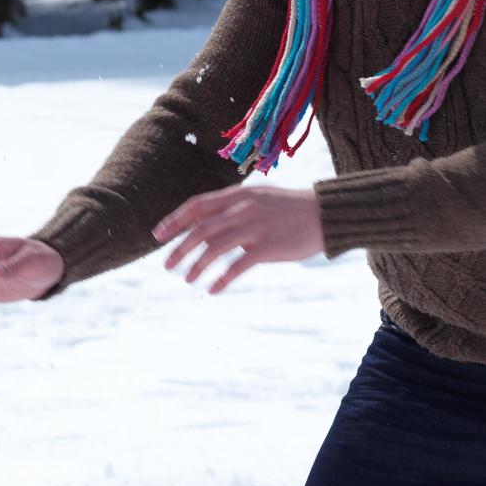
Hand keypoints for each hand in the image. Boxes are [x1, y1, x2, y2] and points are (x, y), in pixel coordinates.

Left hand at [153, 185, 324, 292]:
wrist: (328, 212)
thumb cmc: (290, 208)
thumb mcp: (258, 198)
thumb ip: (232, 210)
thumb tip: (205, 228)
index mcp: (238, 195)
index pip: (196, 206)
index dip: (174, 220)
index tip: (158, 235)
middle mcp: (242, 209)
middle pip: (200, 230)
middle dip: (179, 249)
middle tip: (166, 265)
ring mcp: (255, 228)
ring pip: (214, 249)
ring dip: (196, 266)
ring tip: (187, 279)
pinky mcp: (268, 247)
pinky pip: (237, 266)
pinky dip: (221, 279)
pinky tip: (212, 290)